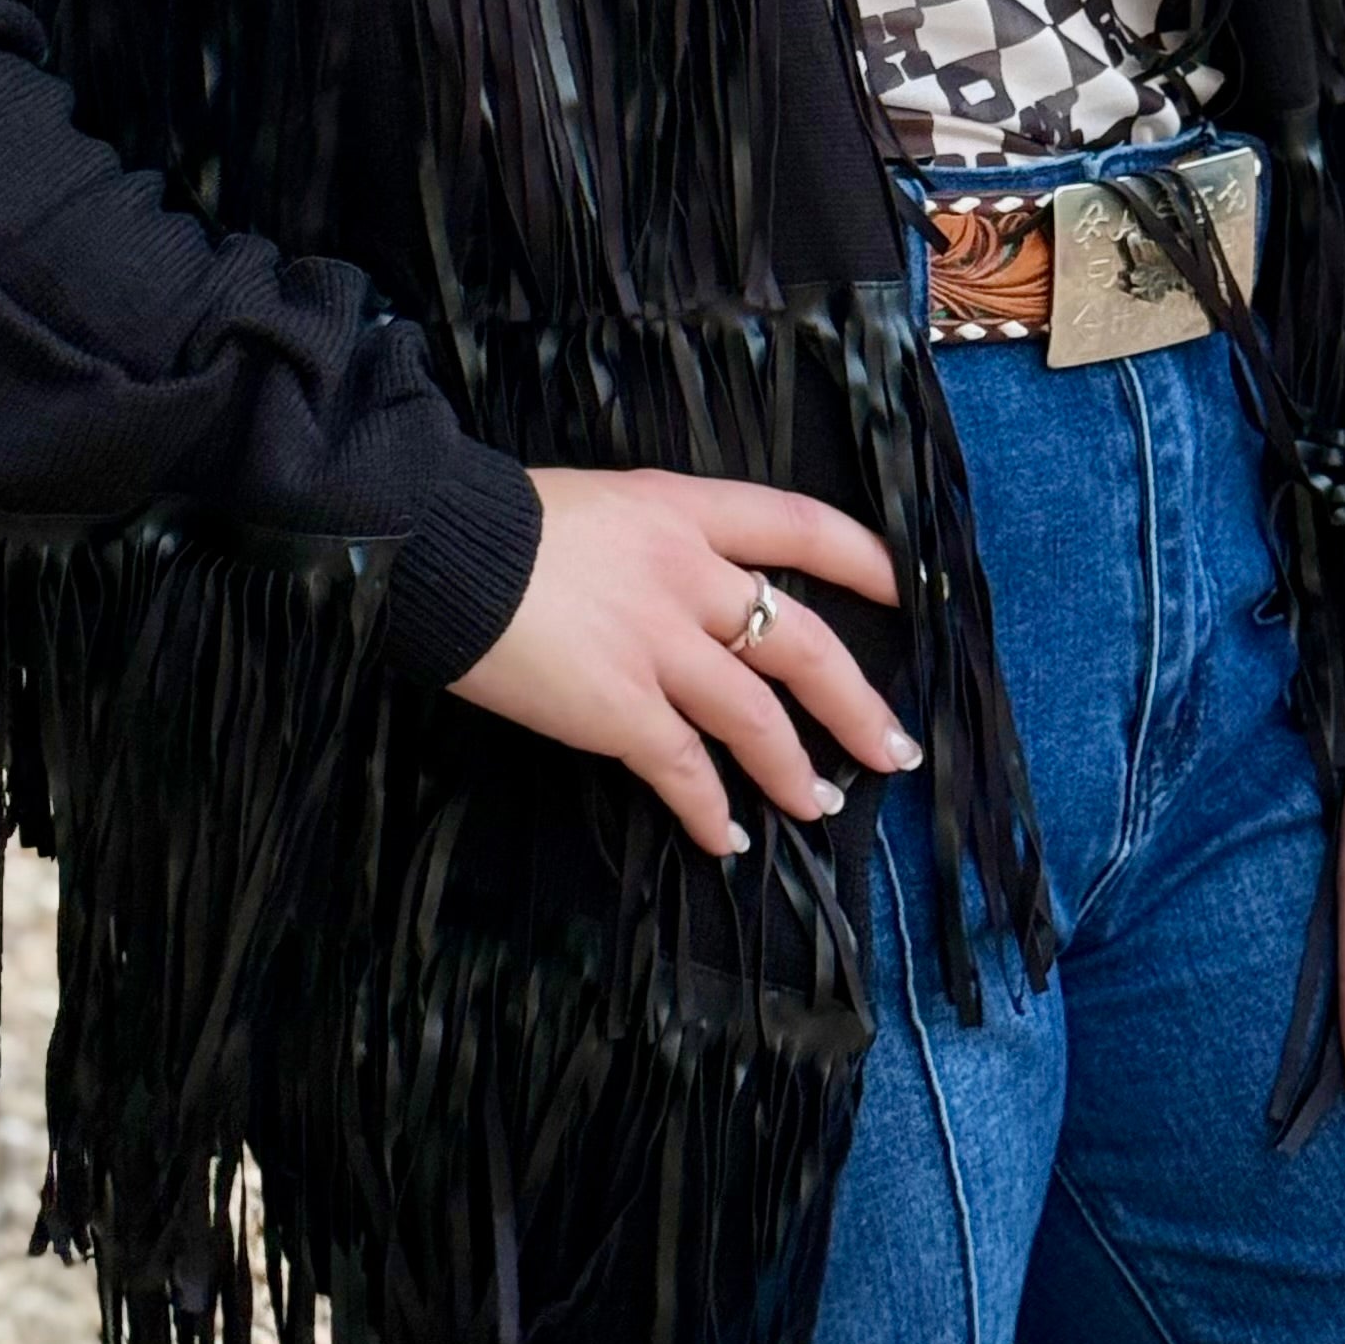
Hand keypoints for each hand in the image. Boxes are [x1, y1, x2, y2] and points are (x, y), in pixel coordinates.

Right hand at [447, 469, 919, 856]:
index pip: (801, 525)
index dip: (865, 559)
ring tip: (819, 803)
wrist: (434, 546)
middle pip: (804, 641)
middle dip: (857, 701)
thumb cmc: (499, 523)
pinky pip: (686, 771)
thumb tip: (687, 596)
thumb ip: (656, 544)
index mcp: (684, 508)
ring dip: (795, 769)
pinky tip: (726, 839)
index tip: (910, 592)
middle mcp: (688, 574)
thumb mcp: (602, 503)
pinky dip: (711, 811)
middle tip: (892, 747)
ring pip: (758, 716)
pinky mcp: (620, 710)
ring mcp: (658, 644)